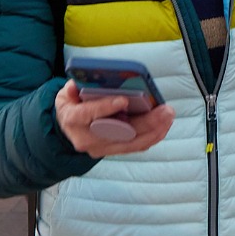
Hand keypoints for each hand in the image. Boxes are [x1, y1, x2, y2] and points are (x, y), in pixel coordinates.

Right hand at [54, 79, 174, 156]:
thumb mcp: (66, 94)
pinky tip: (164, 125)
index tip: (124, 100)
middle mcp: (87, 139)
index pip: (88, 114)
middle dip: (145, 122)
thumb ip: (72, 89)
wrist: (69, 129)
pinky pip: (135, 146)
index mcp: (73, 120)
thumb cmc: (72, 105)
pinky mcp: (113, 150)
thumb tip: (78, 85)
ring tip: (168, 116)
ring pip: (131, 143)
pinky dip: (152, 136)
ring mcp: (101, 148)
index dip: (105, 107)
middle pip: (119, 133)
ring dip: (154, 131)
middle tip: (165, 110)